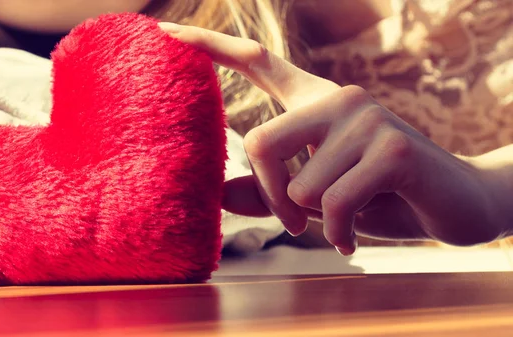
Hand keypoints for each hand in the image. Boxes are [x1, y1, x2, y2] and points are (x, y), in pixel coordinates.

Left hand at [158, 22, 508, 254]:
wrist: (457, 203)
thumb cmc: (379, 196)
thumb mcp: (316, 197)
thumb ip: (271, 192)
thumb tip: (220, 194)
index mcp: (316, 103)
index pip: (256, 63)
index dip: (209, 48)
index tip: (167, 34)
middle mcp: (338, 99)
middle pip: (263, 141)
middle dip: (272, 197)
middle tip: (294, 224)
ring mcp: (367, 119)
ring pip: (302, 186)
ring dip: (317, 221)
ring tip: (346, 220)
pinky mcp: (393, 149)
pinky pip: (334, 205)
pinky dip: (340, 234)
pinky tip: (356, 236)